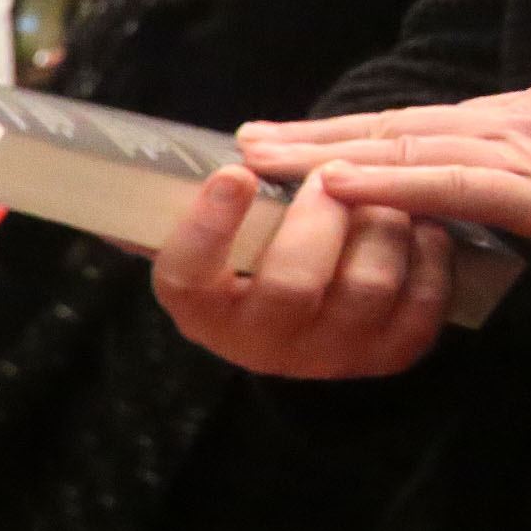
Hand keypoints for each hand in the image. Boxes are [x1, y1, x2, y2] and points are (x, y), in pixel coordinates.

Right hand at [152, 166, 447, 380]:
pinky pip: (421, 303)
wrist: (311, 317)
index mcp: (202, 310)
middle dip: (317, 217)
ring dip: (381, 226)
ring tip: (380, 193)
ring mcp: (330, 356)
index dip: (209, 227)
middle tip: (327, 173)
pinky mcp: (390, 355)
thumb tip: (102, 188)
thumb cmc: (249, 254)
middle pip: (292, 284)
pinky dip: (427, 254)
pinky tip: (419, 225)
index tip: (234, 173)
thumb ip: (174, 210)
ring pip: (367, 286)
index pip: (187, 277)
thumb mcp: (207, 237)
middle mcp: (260, 346)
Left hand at [238, 65, 530, 249]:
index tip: (285, 138)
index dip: (347, 133)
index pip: (416, 127)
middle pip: (392, 130)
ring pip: (406, 149)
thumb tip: (506, 178)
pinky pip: (454, 184)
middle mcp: (509, 126)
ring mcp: (525, 151)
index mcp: (520, 122)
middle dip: (313, 139)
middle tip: (242, 141)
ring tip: (261, 158)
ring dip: (327, 154)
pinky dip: (390, 183)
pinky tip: (337, 184)